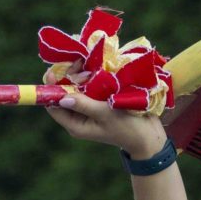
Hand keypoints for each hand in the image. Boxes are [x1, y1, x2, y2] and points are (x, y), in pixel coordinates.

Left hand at [43, 69, 166, 158]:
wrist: (149, 136)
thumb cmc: (127, 126)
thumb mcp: (104, 114)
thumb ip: (83, 105)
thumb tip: (62, 98)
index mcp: (75, 125)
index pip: (54, 107)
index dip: (51, 90)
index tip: (53, 72)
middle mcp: (79, 119)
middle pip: (65, 96)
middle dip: (68, 80)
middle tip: (78, 64)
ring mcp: (89, 112)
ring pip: (78, 91)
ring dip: (80, 78)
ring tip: (87, 64)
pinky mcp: (100, 105)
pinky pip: (91, 90)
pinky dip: (92, 80)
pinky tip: (96, 69)